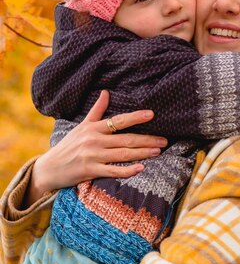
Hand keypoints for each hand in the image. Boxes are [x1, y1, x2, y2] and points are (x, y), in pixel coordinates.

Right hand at [27, 91, 166, 203]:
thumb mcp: (82, 125)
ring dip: (142, 153)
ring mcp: (93, 156)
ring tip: (158, 151)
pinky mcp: (91, 171)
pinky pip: (113, 171)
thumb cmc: (69, 145)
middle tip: (164, 140)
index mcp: (94, 128)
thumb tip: (106, 92)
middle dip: (147, 139)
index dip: (136, 117)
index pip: (119, 120)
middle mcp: (95, 140)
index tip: (152, 114)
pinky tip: (141, 168)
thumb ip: (96, 110)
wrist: (50, 168)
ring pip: (123, 154)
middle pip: (126, 139)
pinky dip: (128, 170)